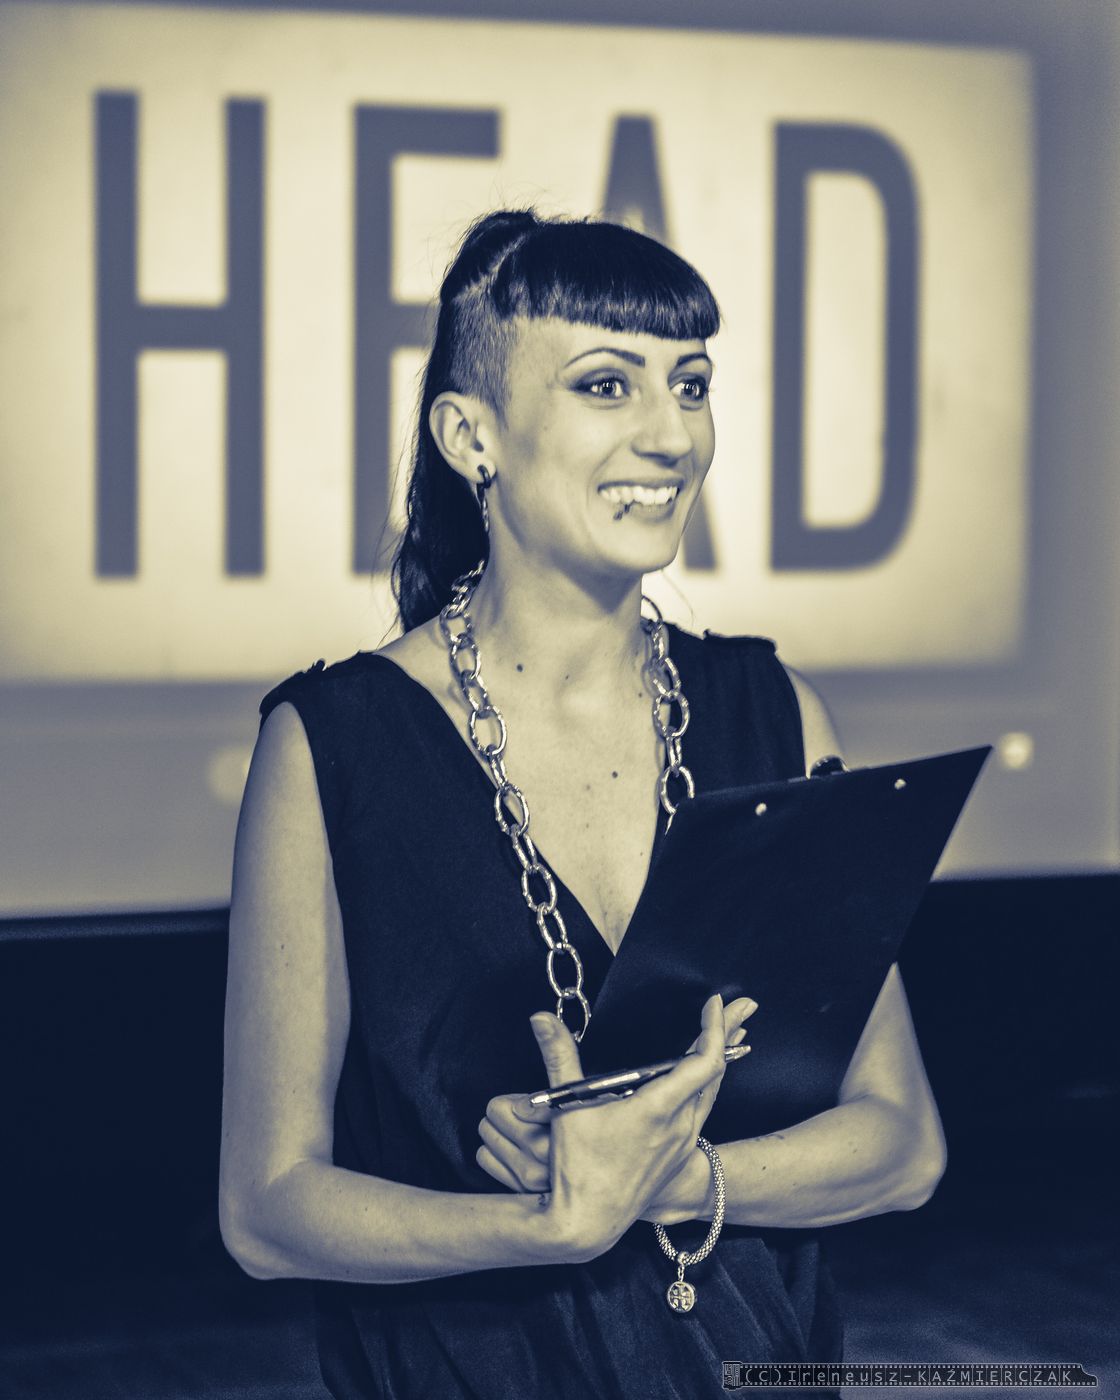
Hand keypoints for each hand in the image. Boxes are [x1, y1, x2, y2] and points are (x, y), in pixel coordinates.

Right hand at [476, 996, 757, 1197]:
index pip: (704, 1061)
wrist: (588, 1224)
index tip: (714, 1003)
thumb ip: (559, 1056)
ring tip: (728, 1038)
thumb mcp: (567, 1107)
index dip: (714, 1028)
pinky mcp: (676, 1157)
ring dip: (720, 1062)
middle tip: (742, 1007)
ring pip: (712, 1094)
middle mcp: (679, 1126)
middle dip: (728, 1035)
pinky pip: (703, 1113)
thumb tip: (542, 1018)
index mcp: (659, 1109)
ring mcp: (681, 1144)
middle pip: (717, 1073)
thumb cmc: (578, 1169)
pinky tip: (699, 1083)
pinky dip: (708, 1087)